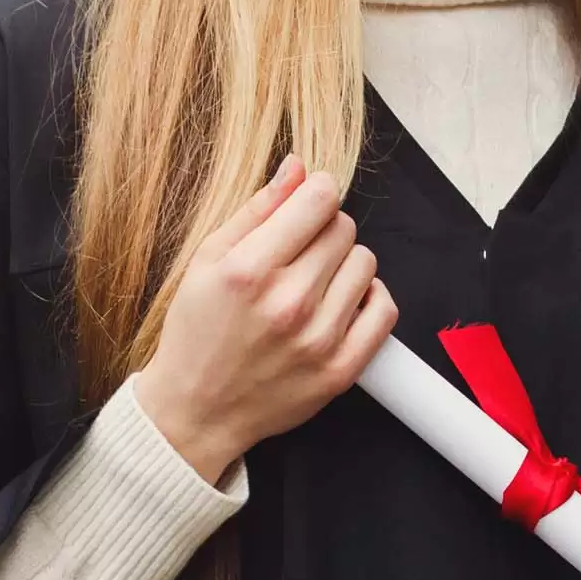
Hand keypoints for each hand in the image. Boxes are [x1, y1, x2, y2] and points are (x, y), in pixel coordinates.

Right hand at [131, 155, 398, 482]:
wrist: (197, 411)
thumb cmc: (198, 332)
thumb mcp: (207, 261)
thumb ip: (256, 210)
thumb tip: (299, 168)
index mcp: (248, 270)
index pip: (318, 200)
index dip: (316, 192)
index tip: (308, 201)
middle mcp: (287, 303)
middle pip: (343, 229)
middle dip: (323, 230)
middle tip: (298, 253)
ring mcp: (317, 339)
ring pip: (365, 263)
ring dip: (344, 264)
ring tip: (313, 282)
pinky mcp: (339, 370)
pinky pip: (384, 310)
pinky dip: (369, 298)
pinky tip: (341, 302)